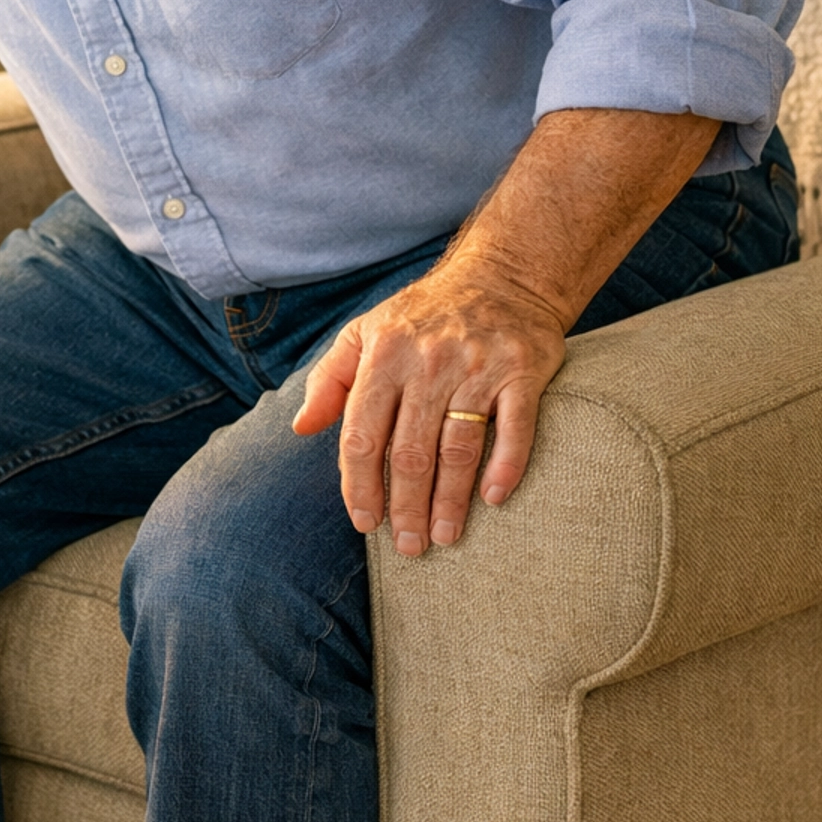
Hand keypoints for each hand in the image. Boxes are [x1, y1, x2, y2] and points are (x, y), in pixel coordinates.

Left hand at [292, 263, 568, 553]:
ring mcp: (477, 366)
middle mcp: (428, 360)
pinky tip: (492, 500)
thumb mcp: (365, 332)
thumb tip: (300, 428)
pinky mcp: (521, 370)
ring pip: (457, 448)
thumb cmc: (424, 314)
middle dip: (405, 507)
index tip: (364, 523)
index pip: (362, 434)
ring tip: (444, 537)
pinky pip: (514, 428)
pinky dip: (504, 467)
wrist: (503, 274)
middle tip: (408, 547)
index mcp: (384, 353)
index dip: (359, 485)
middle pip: (409, 451)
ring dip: (449, 501)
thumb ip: (330, 380)